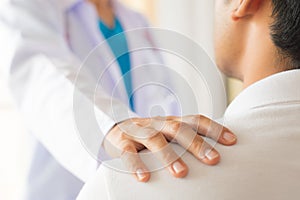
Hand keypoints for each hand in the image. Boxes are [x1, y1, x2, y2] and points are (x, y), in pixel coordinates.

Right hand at [103, 115, 236, 181]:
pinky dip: (136, 164)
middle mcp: (158, 123)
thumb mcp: (167, 134)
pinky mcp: (122, 140)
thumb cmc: (149, 136)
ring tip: (181, 172)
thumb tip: (213, 160)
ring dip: (169, 155)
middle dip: (197, 144)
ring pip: (155, 139)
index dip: (213, 128)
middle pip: (179, 129)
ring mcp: (140, 130)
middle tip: (213, 160)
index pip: (195, 120)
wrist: (115, 127)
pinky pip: (128, 152)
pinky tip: (144, 178)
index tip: (232, 141)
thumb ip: (184, 142)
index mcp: (171, 122)